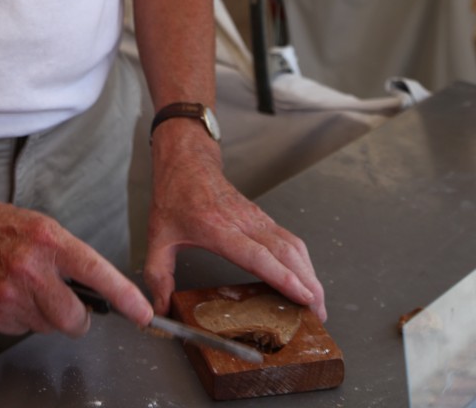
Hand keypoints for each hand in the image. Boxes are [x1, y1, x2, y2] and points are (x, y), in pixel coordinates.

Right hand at [0, 189, 152, 336]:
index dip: (124, 296)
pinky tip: (10, 293)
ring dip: (47, 316)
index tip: (142, 313)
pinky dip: (23, 317)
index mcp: (49, 242)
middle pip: (73, 319)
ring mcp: (9, 295)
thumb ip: (68, 256)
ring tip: (30, 289)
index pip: (96, 272)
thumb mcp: (42, 227)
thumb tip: (93, 288)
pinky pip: (22, 329)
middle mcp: (30, 270)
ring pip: (48, 327)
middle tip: (75, 307)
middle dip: (80, 319)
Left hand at [143, 125, 325, 321]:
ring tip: (318, 302)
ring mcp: (256, 217)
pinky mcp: (262, 217)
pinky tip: (305, 277)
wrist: (187, 161)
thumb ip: (157, 274)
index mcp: (218, 228)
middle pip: (286, 252)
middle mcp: (243, 221)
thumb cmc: (175, 194)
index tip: (302, 296)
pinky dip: (302, 260)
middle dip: (307, 284)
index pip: (257, 255)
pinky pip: (289, 238)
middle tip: (318, 314)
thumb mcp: (157, 236)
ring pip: (293, 244)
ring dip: (310, 273)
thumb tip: (161, 308)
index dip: (283, 277)